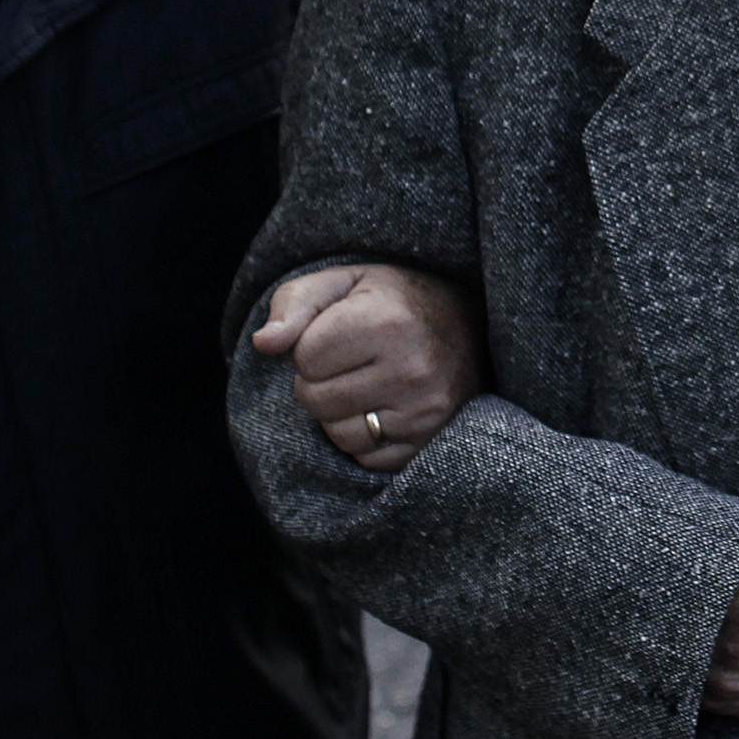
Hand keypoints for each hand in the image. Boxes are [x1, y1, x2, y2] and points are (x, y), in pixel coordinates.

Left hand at [252, 264, 482, 471]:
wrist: (475, 324)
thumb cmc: (396, 299)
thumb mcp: (347, 280)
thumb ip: (296, 302)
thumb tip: (264, 344)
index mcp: (388, 320)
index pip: (303, 356)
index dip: (311, 344)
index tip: (341, 332)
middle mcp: (413, 368)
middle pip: (315, 399)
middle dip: (321, 381)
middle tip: (354, 361)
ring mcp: (426, 411)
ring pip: (338, 434)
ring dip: (340, 413)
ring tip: (369, 383)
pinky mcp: (430, 442)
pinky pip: (366, 457)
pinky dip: (366, 438)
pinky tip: (387, 407)